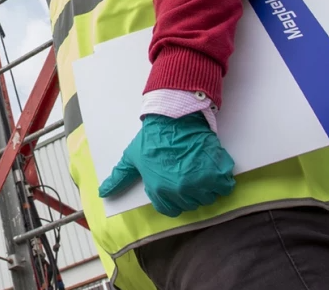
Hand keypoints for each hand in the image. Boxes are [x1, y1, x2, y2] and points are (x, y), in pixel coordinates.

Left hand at [98, 112, 235, 216]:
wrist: (175, 118)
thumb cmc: (151, 138)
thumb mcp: (131, 158)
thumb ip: (119, 178)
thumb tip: (104, 193)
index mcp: (159, 190)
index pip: (171, 209)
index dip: (173, 197)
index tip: (175, 183)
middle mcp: (180, 190)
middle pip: (191, 203)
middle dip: (190, 191)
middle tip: (188, 172)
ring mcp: (200, 181)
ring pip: (209, 196)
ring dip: (207, 185)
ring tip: (200, 168)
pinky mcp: (217, 172)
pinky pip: (225, 186)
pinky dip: (222, 178)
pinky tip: (213, 166)